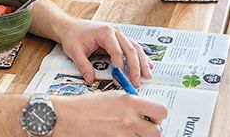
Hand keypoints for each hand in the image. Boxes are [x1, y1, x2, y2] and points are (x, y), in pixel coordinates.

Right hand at [53, 91, 167, 136]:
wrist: (67, 118)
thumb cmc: (85, 105)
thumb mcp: (111, 96)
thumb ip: (130, 102)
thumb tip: (144, 108)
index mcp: (130, 102)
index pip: (161, 111)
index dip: (158, 115)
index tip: (152, 116)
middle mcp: (129, 120)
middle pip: (157, 131)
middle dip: (151, 129)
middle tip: (142, 126)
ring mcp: (123, 135)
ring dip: (139, 136)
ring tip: (128, 131)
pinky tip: (117, 134)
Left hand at [57, 19, 153, 85]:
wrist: (71, 27)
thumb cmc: (73, 36)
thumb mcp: (75, 51)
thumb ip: (83, 66)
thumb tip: (90, 80)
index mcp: (106, 33)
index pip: (117, 52)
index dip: (119, 68)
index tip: (118, 80)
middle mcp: (116, 32)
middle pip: (131, 50)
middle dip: (136, 68)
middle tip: (136, 82)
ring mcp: (119, 34)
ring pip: (136, 48)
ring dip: (142, 62)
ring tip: (147, 76)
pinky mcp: (120, 39)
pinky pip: (133, 47)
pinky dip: (141, 57)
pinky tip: (147, 65)